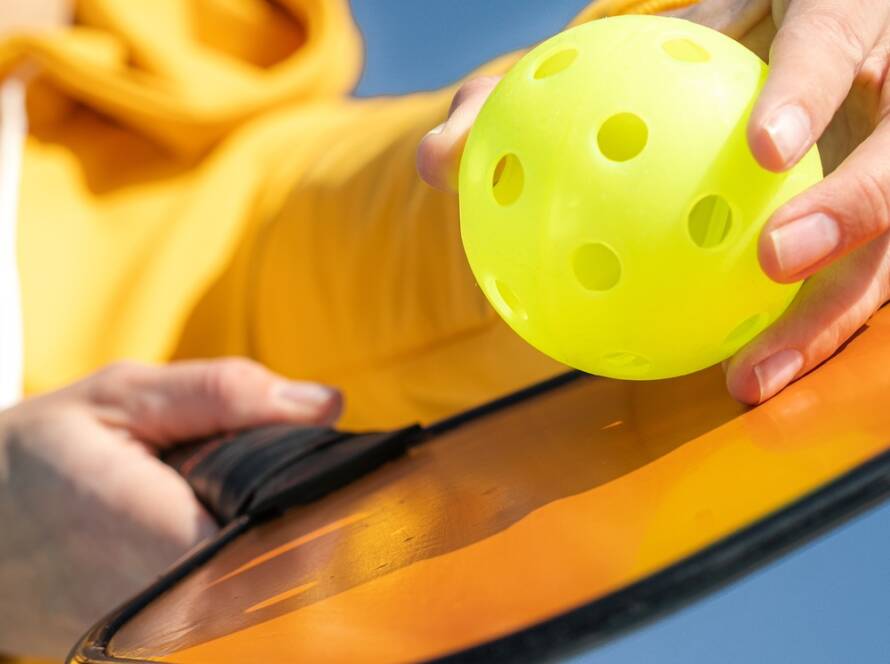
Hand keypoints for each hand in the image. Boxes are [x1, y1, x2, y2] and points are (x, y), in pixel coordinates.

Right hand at [0, 358, 340, 658]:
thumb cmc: (38, 455)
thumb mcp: (123, 398)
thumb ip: (225, 395)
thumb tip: (326, 405)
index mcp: (158, 540)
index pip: (288, 545)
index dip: (323, 508)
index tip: (331, 473)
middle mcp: (162, 609)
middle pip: (286, 577)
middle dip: (301, 523)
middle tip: (280, 477)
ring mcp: (154, 642)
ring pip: (262, 603)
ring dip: (274, 550)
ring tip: (243, 500)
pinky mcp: (149, 649)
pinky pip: (227, 616)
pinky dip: (243, 572)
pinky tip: (226, 534)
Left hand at [417, 1, 889, 403]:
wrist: (714, 72)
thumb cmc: (650, 68)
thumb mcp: (590, 69)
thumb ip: (511, 105)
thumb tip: (438, 164)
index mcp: (819, 20)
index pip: (830, 38)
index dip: (808, 87)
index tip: (763, 150)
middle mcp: (872, 88)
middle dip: (860, 206)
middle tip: (775, 262)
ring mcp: (877, 157)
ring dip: (830, 314)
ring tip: (750, 380)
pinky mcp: (872, 223)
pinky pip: (853, 284)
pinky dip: (800, 333)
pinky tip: (736, 379)